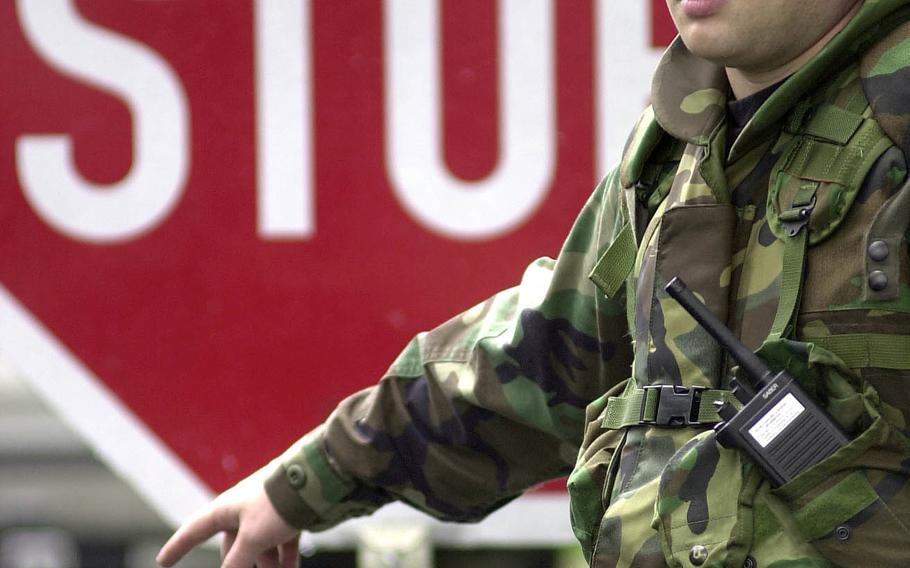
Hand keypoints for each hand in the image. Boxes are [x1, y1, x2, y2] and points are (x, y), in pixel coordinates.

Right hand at [157, 465, 299, 567]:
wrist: (315, 480)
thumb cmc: (276, 503)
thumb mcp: (252, 538)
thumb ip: (237, 561)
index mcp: (225, 509)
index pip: (194, 531)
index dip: (177, 547)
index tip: (162, 561)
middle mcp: (243, 511)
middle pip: (232, 548)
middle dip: (238, 566)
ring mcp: (266, 514)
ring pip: (260, 549)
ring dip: (266, 567)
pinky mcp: (288, 517)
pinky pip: (281, 545)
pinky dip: (284, 561)